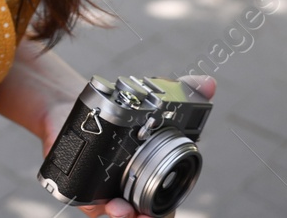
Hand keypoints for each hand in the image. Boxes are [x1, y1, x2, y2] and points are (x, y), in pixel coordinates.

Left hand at [41, 75, 216, 217]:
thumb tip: (209, 82)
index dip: (165, 212)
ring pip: (121, 214)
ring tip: (118, 208)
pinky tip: (98, 201)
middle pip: (144, 215)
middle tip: (142, 216)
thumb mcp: (151, 104)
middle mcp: (133, 189)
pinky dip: (94, 205)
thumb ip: (182, 94)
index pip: (166, 204)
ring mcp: (110, 191)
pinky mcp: (84, 187)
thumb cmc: (120, 113)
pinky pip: (92, 205)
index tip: (157, 213)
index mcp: (155, 176)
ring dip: (123, 215)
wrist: (76, 106)